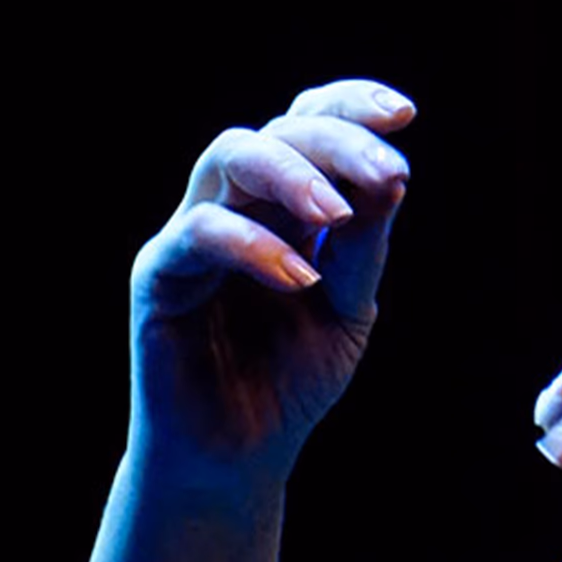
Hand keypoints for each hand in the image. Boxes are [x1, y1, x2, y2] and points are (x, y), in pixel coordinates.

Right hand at [129, 79, 413, 483]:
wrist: (239, 456)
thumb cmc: (292, 378)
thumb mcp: (350, 308)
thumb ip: (365, 246)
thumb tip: (393, 176)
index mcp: (286, 205)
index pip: (309, 126)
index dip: (350, 105)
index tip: (403, 113)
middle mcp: (237, 205)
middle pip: (278, 131)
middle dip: (337, 142)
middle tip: (389, 173)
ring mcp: (192, 234)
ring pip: (228, 156)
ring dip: (293, 175)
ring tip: (338, 214)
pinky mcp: (157, 275)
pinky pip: (199, 233)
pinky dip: (254, 246)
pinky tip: (301, 278)